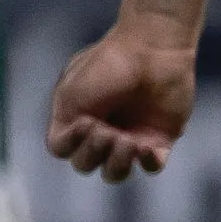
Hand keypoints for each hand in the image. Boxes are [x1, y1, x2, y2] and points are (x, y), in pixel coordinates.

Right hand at [44, 18, 196, 183]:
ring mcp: (130, 136)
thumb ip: (62, 126)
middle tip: (105, 130)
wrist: (151, 48)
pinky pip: (152, 166)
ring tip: (126, 141)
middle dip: (93, 152)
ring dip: (117, 163)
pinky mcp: (158, 138)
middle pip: (86, 164)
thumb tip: (73, 148)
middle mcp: (101, 130)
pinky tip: (145, 147)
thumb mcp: (70, 92)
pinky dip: (147, 163)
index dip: (71, 145)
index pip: (64, 149)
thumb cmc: (107, 65)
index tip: (84, 122)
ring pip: (116, 173)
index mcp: (76, 117)